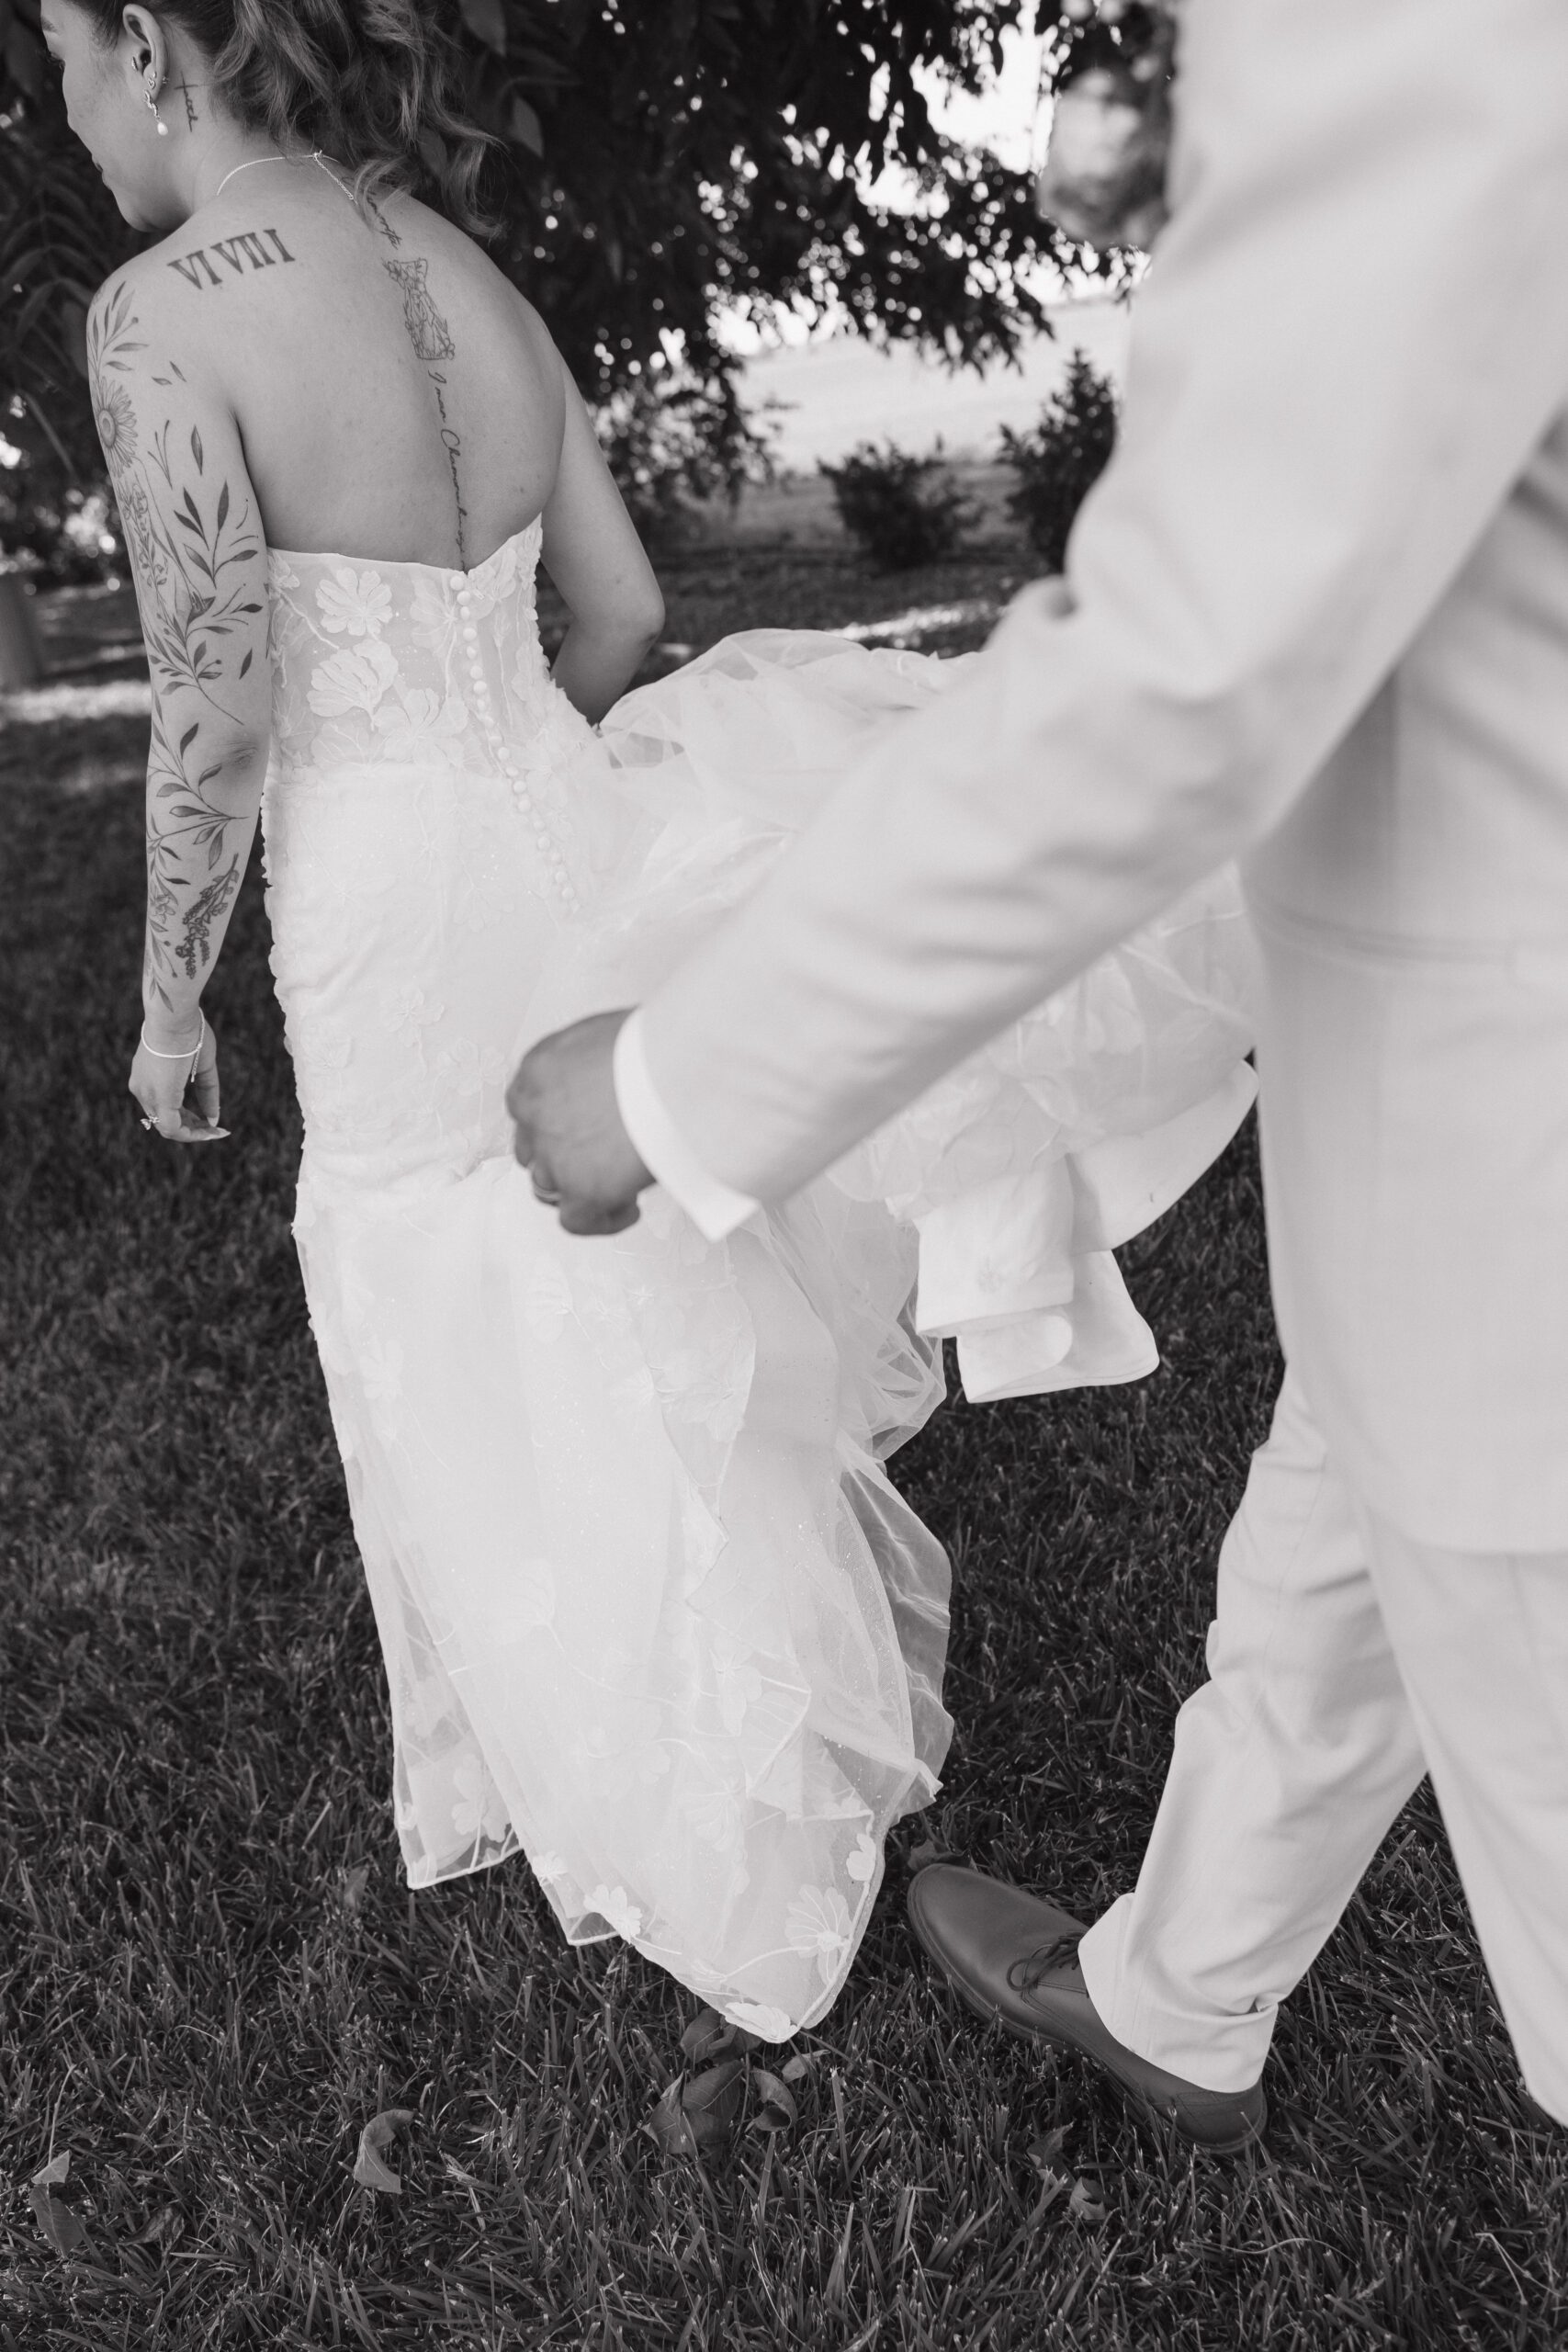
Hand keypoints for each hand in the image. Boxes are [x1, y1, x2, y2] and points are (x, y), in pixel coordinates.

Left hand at [130, 1012, 228, 1143]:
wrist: (174, 1018)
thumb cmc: (189, 1033)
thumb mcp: (201, 1067)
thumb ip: (206, 1093)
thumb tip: (213, 1119)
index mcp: (146, 1078)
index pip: (163, 1107)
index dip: (186, 1117)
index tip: (206, 1119)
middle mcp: (142, 1089)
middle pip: (165, 1120)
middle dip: (191, 1128)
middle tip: (213, 1128)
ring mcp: (147, 1095)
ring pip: (167, 1128)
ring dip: (193, 1134)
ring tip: (215, 1132)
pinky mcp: (159, 1099)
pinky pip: (173, 1129)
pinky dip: (192, 1134)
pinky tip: (210, 1131)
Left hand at [506, 1009, 651, 1235]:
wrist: (681, 1071)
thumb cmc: (660, 1046)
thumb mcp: (609, 1036)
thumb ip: (594, 1062)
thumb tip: (611, 1079)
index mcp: (540, 1068)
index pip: (527, 1104)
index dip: (553, 1119)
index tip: (579, 1123)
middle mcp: (537, 1112)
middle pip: (533, 1146)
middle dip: (560, 1154)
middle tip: (595, 1156)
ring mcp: (555, 1155)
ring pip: (547, 1184)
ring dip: (577, 1186)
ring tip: (616, 1183)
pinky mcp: (582, 1190)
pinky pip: (577, 1220)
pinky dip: (601, 1219)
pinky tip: (629, 1208)